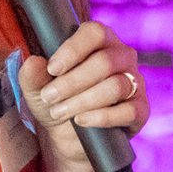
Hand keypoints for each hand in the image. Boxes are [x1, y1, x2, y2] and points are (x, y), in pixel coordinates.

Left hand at [20, 19, 149, 170]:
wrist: (67, 138)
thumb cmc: (56, 102)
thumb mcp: (37, 89)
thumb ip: (32, 74)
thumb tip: (33, 62)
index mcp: (100, 42)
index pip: (95, 33)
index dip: (73, 49)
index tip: (52, 69)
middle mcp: (122, 58)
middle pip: (105, 61)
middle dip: (72, 82)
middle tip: (49, 97)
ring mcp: (135, 83)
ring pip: (115, 86)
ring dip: (82, 101)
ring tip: (59, 112)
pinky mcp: (140, 110)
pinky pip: (128, 111)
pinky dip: (101, 117)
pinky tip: (82, 121)